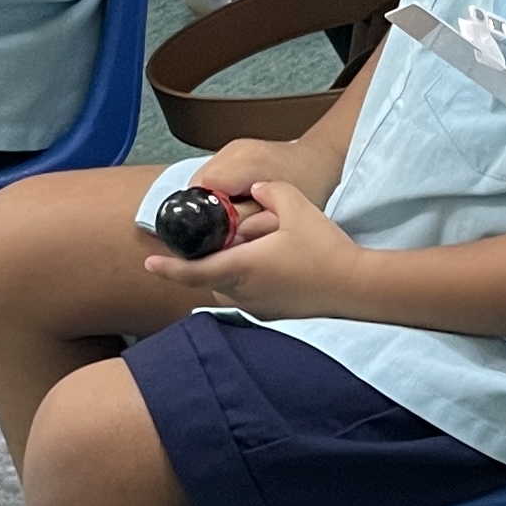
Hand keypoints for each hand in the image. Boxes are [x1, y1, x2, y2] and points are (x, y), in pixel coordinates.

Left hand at [138, 163, 361, 319]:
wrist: (356, 287)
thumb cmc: (325, 250)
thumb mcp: (295, 207)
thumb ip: (270, 191)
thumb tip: (257, 189)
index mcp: (242, 267)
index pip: (192, 270)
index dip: (167, 267)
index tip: (149, 263)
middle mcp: (244, 292)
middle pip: (211, 276)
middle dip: (214, 258)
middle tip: (239, 238)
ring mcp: (259, 308)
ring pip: (230, 286)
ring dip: (233, 270)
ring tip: (263, 250)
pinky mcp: (274, 315)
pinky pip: (249, 297)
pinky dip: (251, 282)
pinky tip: (276, 267)